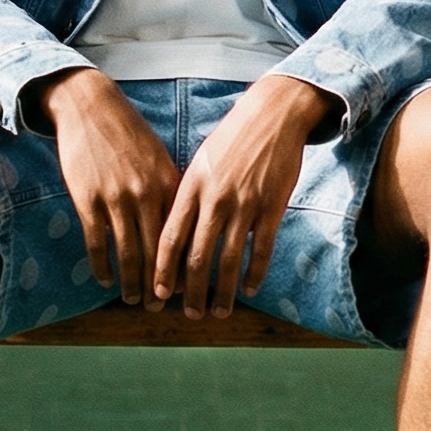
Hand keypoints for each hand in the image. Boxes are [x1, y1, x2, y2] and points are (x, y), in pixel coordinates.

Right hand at [31, 68, 179, 305]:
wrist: (91, 106)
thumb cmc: (129, 133)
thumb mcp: (159, 158)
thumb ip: (170, 192)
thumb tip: (183, 226)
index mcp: (169, 184)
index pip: (180, 237)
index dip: (183, 268)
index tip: (185, 290)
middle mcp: (146, 194)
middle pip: (156, 253)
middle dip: (160, 286)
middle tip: (160, 308)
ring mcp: (115, 198)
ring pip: (128, 254)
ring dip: (131, 283)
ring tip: (133, 300)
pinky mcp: (88, 199)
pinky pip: (97, 243)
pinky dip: (102, 266)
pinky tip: (106, 280)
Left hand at [155, 75, 334, 318]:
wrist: (271, 115)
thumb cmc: (231, 139)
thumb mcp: (200, 163)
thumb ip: (187, 197)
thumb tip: (173, 233)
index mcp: (191, 188)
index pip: (170, 238)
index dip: (163, 271)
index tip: (159, 294)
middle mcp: (214, 199)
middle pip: (197, 257)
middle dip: (191, 292)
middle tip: (189, 314)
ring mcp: (244, 205)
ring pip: (229, 260)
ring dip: (222, 292)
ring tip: (219, 312)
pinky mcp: (272, 207)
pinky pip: (261, 250)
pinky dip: (254, 274)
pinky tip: (249, 289)